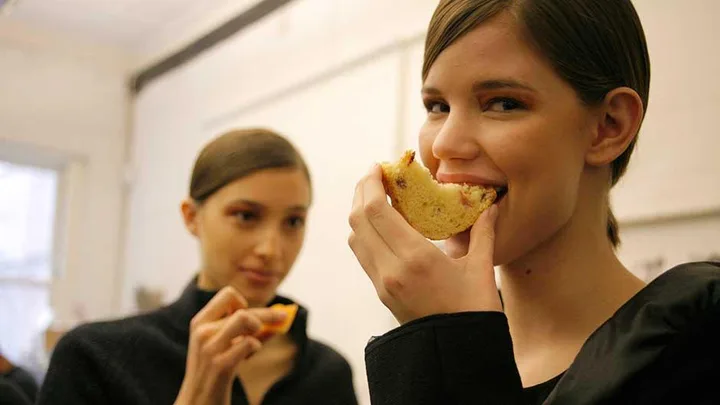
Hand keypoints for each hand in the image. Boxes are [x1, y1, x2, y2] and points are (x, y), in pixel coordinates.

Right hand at [174, 287, 286, 404]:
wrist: (197, 401)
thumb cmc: (214, 370)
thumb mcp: (222, 344)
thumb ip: (244, 329)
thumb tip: (280, 317)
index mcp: (200, 322)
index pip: (227, 294)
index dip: (243, 302)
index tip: (248, 313)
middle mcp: (202, 331)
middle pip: (244, 310)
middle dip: (268, 314)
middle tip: (284, 317)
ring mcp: (210, 348)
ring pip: (245, 319)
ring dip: (259, 328)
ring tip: (255, 341)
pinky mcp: (221, 364)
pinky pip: (249, 343)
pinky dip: (255, 347)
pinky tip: (248, 357)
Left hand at [348, 165, 502, 323]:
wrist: (457, 354)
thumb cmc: (475, 313)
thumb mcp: (482, 269)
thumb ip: (483, 232)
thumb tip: (490, 204)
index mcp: (415, 258)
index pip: (376, 211)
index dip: (371, 184)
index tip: (378, 166)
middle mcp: (390, 269)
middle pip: (358, 219)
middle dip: (362, 192)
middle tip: (376, 175)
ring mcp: (381, 283)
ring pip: (355, 237)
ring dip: (360, 212)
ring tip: (377, 196)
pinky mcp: (380, 292)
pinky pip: (362, 254)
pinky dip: (365, 232)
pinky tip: (382, 224)